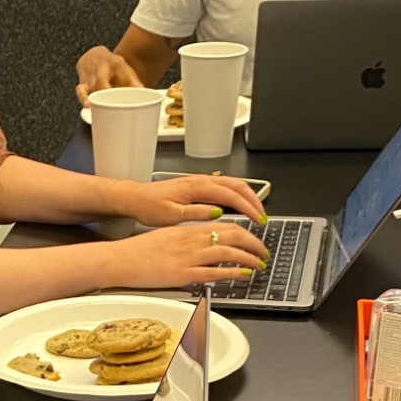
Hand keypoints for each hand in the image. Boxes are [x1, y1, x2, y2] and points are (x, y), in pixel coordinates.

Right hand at [75, 45, 142, 105]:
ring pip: (92, 87)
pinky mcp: (82, 81)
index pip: (123, 76)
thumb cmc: (112, 66)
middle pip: (102, 80)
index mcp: (116, 63)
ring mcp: (91, 75)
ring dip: (95, 98)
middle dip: (106, 91)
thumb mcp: (125, 69)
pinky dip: (83, 97)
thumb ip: (134, 82)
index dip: (128, 86)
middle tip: (114, 104)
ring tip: (99, 108)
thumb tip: (145, 94)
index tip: (134, 95)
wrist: (95, 55)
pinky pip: (80, 90)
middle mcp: (102, 68)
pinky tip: (87, 105)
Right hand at [112, 221, 269, 289]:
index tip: (254, 240)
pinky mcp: (184, 273)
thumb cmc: (141, 251)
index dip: (246, 233)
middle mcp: (193, 240)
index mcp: (190, 229)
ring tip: (259, 265)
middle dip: (254, 244)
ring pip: (229, 253)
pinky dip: (233, 273)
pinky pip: (215, 272)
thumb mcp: (168, 236)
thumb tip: (204, 243)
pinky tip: (242, 275)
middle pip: (234, 236)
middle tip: (264, 253)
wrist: (122, 259)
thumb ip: (189, 238)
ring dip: (249, 259)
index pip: (227, 226)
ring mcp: (190, 257)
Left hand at [124, 174, 265, 226]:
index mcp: (197, 187)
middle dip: (255, 201)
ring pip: (234, 185)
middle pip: (238, 186)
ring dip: (248, 197)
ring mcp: (202, 181)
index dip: (248, 208)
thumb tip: (217, 212)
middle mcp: (202, 180)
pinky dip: (238, 196)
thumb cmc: (150, 206)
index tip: (258, 220)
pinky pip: (225, 187)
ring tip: (257, 213)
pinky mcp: (199, 186)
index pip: (231, 195)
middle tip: (263, 218)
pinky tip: (240, 207)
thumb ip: (195, 213)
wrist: (136, 197)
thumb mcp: (171, 214)